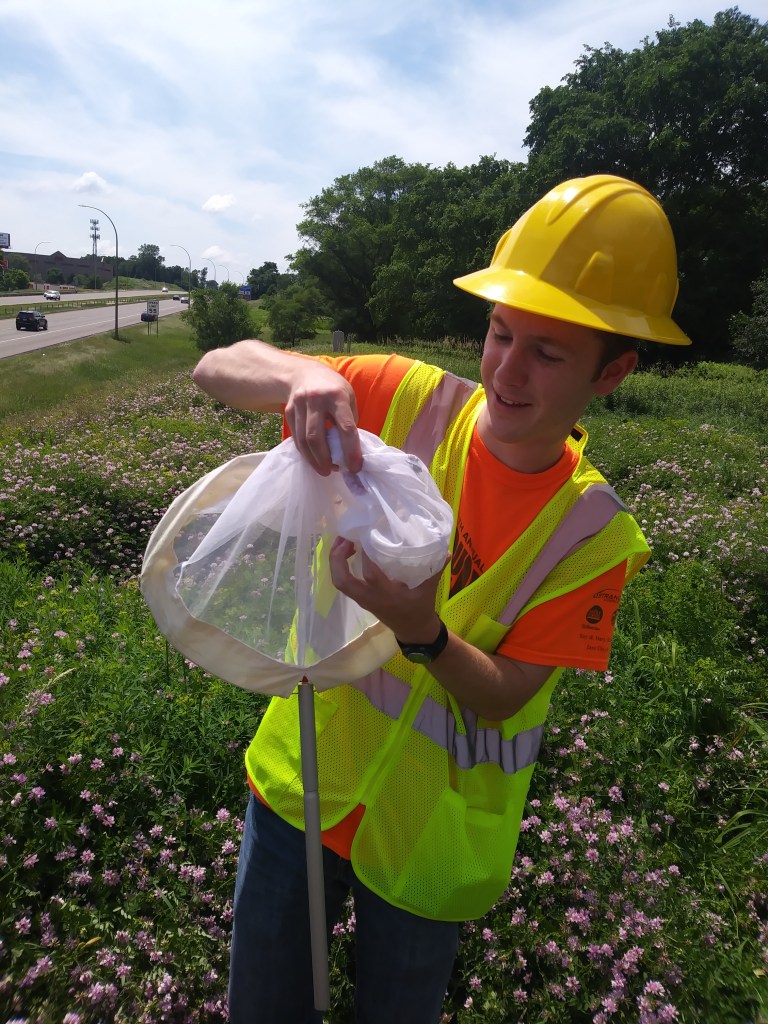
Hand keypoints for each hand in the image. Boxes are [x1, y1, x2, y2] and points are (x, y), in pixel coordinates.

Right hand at [285, 363, 361, 474]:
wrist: (304, 373)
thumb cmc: (333, 388)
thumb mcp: (348, 397)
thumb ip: (349, 421)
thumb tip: (351, 450)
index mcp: (337, 396)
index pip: (346, 428)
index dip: (351, 451)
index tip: (355, 467)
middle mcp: (316, 399)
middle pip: (317, 437)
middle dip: (325, 459)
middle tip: (334, 471)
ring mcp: (299, 405)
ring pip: (303, 440)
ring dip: (314, 460)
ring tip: (324, 469)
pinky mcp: (288, 411)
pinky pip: (296, 438)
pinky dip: (305, 452)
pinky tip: (313, 459)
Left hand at [329, 537, 443, 640]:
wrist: (413, 631)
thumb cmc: (420, 610)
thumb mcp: (429, 591)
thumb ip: (435, 570)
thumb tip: (445, 550)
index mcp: (388, 596)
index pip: (371, 575)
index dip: (365, 555)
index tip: (365, 535)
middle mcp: (371, 598)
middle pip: (343, 581)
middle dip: (338, 559)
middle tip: (344, 538)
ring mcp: (363, 599)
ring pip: (340, 582)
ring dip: (336, 561)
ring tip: (342, 541)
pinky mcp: (360, 598)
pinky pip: (344, 583)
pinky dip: (341, 567)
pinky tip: (348, 551)